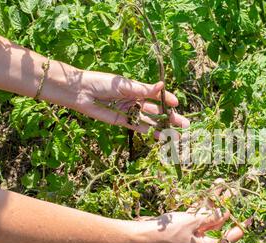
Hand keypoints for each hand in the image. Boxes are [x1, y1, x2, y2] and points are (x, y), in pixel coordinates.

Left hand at [71, 70, 189, 137]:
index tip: (177, 104)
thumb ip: (144, 89)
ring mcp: (129, 111)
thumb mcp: (125, 85)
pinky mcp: (122, 121)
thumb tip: (162, 85)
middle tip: (184, 125)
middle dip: (170, 118)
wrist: (80, 92)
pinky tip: (159, 136)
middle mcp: (135, 100)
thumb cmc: (101, 83)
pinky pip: (138, 127)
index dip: (167, 100)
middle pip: (156, 110)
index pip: (156, 95)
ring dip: (162, 127)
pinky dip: (148, 131)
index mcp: (136, 88)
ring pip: (150, 120)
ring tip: (175, 135)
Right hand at [137, 181, 251, 242]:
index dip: (240, 226)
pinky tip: (209, 191)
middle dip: (225, 207)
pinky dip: (202, 205)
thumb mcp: (193, 222)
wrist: (143, 236)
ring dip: (214, 202)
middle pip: (218, 224)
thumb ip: (210, 217)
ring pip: (207, 217)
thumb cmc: (169, 233)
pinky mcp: (183, 227)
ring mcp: (192, 235)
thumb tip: (225, 212)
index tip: (251, 217)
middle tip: (235, 192)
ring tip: (223, 185)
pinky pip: (197, 216)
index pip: (229, 238)